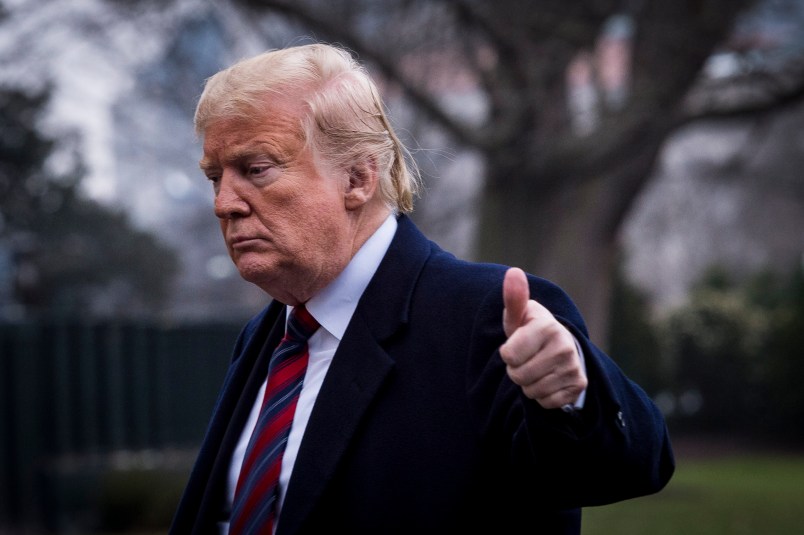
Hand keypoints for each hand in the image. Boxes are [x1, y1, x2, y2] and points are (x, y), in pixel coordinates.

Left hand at [500, 267, 587, 408]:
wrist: (559, 346)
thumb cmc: (530, 330)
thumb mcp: (519, 316)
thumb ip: (514, 298)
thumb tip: (513, 272)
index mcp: (547, 326)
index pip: (508, 356)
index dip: (507, 354)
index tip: (516, 345)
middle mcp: (564, 346)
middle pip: (518, 376)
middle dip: (516, 370)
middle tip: (526, 359)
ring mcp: (573, 367)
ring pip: (532, 391)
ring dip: (528, 383)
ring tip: (537, 368)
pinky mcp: (578, 386)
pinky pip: (546, 402)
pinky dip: (542, 395)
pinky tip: (548, 379)